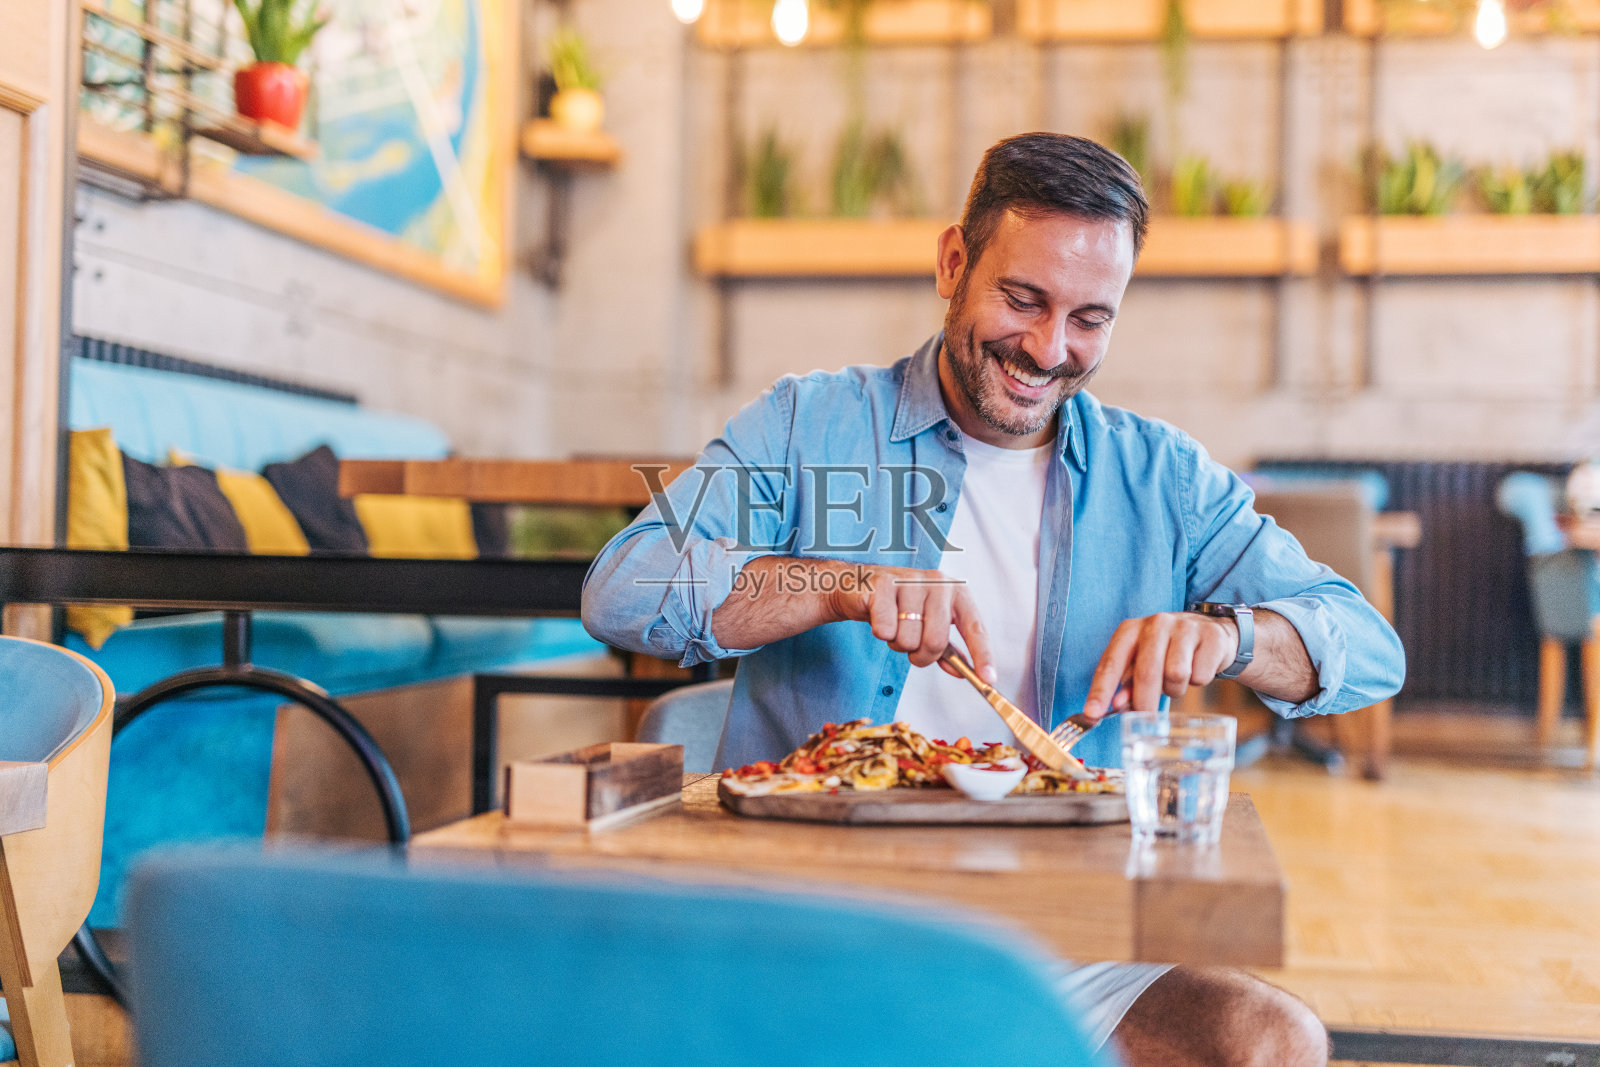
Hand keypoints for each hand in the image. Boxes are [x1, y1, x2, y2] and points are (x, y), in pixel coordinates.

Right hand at [828, 564, 994, 681]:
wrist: (859, 585)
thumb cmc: (899, 606)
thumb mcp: (929, 624)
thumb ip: (947, 649)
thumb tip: (963, 672)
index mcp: (956, 592)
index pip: (975, 627)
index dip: (983, 655)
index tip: (988, 679)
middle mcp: (938, 583)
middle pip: (936, 641)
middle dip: (920, 655)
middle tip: (911, 647)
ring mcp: (911, 582)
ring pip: (909, 639)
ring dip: (898, 644)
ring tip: (894, 626)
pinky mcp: (884, 586)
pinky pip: (886, 630)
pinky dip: (881, 633)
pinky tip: (879, 619)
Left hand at [1082, 611, 1238, 718]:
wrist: (1212, 633)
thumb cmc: (1169, 653)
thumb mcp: (1144, 664)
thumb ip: (1128, 685)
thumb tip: (1117, 705)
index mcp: (1131, 630)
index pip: (1111, 663)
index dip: (1100, 691)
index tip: (1091, 714)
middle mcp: (1156, 623)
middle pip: (1146, 672)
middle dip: (1144, 702)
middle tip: (1147, 718)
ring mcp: (1185, 627)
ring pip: (1176, 675)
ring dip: (1175, 690)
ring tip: (1177, 681)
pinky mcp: (1211, 637)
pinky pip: (1201, 675)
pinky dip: (1198, 682)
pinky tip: (1198, 669)